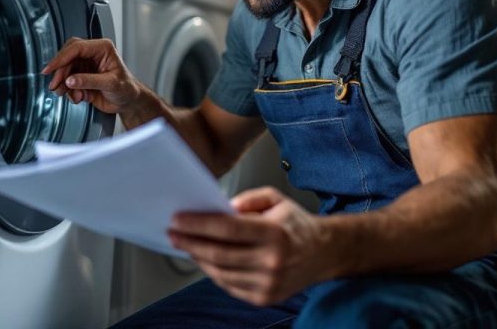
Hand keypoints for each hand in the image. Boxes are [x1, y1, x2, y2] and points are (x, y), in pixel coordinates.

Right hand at [41, 37, 139, 112]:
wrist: (128, 101)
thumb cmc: (127, 88)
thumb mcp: (110, 84)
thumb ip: (89, 81)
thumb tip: (70, 80)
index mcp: (102, 48)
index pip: (77, 48)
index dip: (62, 57)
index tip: (51, 68)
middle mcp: (93, 54)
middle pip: (68, 57)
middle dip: (60, 72)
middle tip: (55, 85)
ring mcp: (86, 65)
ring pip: (66, 69)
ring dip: (63, 83)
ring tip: (64, 94)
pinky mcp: (81, 77)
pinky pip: (68, 81)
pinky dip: (69, 91)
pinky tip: (77, 98)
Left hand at [168, 187, 330, 305]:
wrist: (323, 253)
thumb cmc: (295, 224)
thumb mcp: (275, 199)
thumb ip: (248, 199)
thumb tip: (221, 207)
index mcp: (275, 233)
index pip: (227, 229)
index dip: (198, 224)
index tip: (178, 219)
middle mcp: (272, 261)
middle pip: (219, 253)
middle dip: (190, 242)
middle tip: (173, 233)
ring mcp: (268, 283)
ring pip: (220, 272)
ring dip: (198, 258)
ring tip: (185, 245)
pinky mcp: (264, 298)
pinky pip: (229, 285)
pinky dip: (213, 272)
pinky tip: (204, 259)